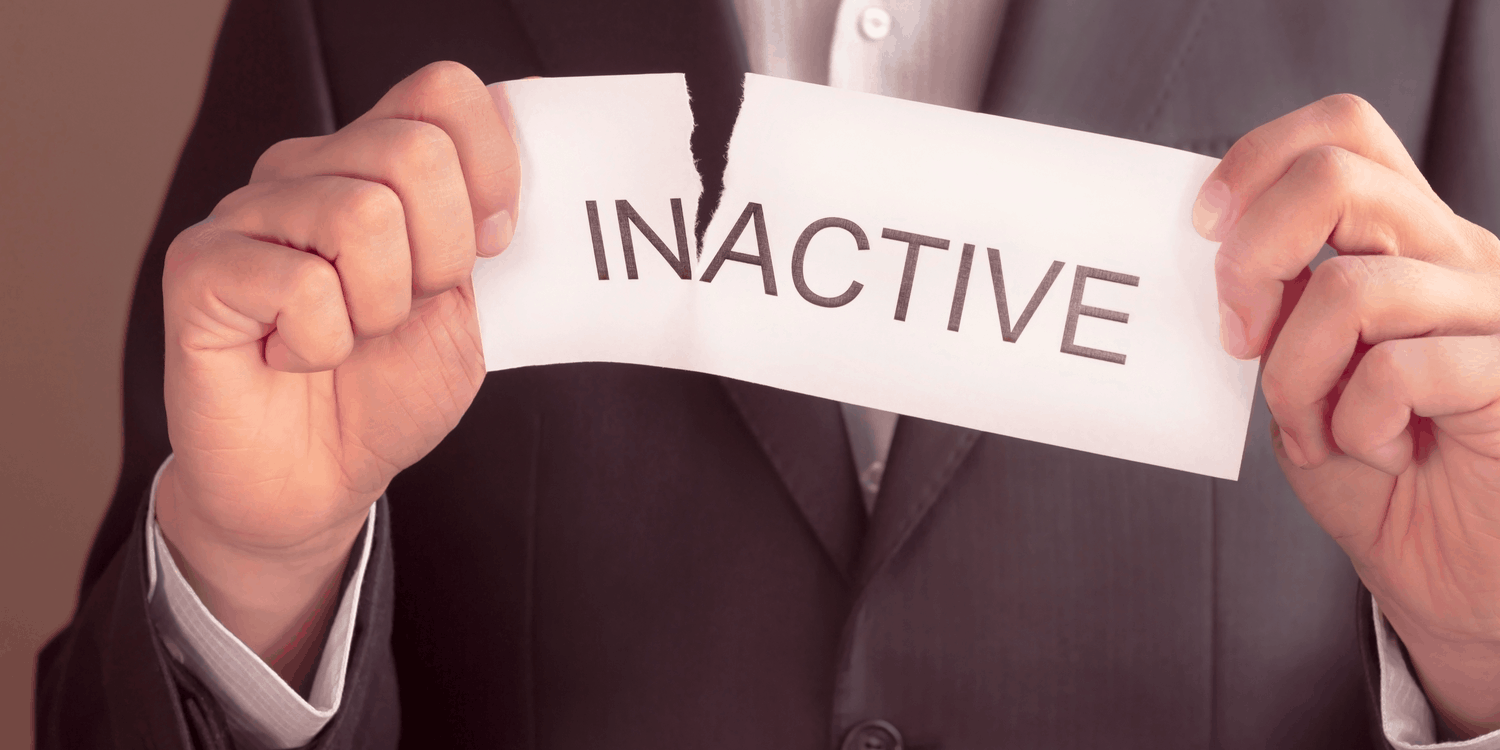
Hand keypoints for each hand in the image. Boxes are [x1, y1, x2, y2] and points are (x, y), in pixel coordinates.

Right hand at [156, 61, 517, 682]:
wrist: (315, 481)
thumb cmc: (384, 394)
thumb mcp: (467, 314)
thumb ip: (484, 243)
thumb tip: (513, 190)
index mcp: (376, 165)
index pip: (444, 94)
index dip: (491, 167)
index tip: (493, 246)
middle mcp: (308, 170)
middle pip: (412, 151)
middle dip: (441, 255)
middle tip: (408, 310)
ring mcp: (248, 212)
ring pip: (360, 214)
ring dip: (379, 309)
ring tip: (348, 336)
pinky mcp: (199, 265)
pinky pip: (299, 285)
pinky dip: (320, 345)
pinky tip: (292, 356)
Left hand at [1193, 94, 1499, 735]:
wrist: (1452, 576)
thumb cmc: (1380, 476)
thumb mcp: (1301, 371)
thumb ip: (1273, 303)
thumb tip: (1208, 247)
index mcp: (1409, 241)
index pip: (1342, 133)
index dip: (1255, 163)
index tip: (1201, 230)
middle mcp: (1459, 258)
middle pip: (1338, 178)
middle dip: (1252, 259)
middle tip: (1240, 338)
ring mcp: (1496, 312)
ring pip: (1352, 289)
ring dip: (1297, 377)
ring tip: (1319, 426)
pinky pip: (1401, 368)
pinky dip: (1358, 421)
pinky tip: (1378, 449)